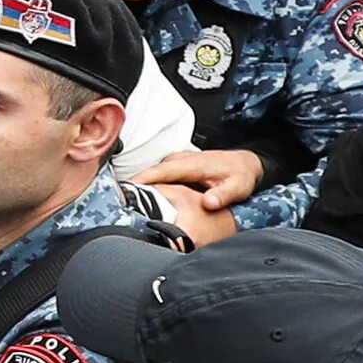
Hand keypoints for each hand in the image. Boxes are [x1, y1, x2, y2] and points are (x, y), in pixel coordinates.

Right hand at [130, 147, 262, 216]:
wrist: (245, 164)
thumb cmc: (240, 176)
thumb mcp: (237, 188)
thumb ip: (223, 196)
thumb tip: (209, 203)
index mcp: (193, 165)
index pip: (162, 171)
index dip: (143, 179)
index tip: (126, 189)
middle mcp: (182, 159)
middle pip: (152, 171)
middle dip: (134, 183)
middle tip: (117, 199)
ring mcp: (179, 160)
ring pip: (154, 172)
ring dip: (140, 183)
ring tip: (124, 199)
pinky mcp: (177, 164)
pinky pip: (158, 173)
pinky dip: (148, 182)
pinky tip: (141, 194)